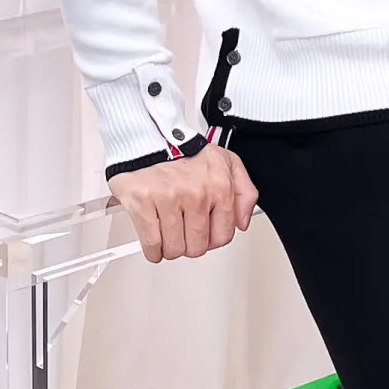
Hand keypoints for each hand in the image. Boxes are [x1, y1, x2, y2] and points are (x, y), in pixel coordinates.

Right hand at [108, 143, 258, 261]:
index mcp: (220, 185)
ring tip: (169, 231)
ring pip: (174, 249)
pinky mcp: (143, 203)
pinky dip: (153, 249)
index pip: (223, 235)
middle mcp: (197, 193)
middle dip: (190, 244)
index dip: (212, 239)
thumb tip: (242, 222)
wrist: (152, 139)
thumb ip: (245, 193)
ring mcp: (169, 198)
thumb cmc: (187, 153)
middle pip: (198, 247)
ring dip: (170, 246)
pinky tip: (155, 238)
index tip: (205, 233)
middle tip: (184, 230)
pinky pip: (152, 244)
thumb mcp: (227, 163)